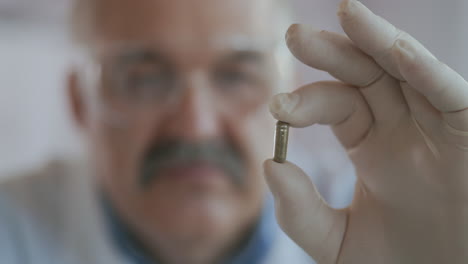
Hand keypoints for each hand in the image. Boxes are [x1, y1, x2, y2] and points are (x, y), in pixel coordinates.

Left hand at [264, 0, 467, 262]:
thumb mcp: (337, 244)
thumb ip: (300, 212)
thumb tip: (269, 165)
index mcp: (371, 144)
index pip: (335, 103)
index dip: (306, 101)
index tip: (277, 106)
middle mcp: (402, 127)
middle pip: (365, 74)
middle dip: (332, 51)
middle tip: (292, 35)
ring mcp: (436, 128)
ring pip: (406, 71)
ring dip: (377, 40)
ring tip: (346, 11)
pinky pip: (450, 95)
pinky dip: (427, 72)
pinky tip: (396, 50)